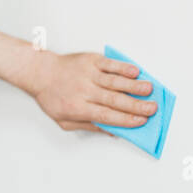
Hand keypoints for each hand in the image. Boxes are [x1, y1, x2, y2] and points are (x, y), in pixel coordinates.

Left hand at [26, 51, 156, 133]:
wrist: (40, 72)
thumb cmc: (52, 97)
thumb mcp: (64, 120)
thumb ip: (88, 126)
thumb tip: (112, 131)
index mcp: (77, 107)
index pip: (106, 116)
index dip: (125, 119)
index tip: (141, 122)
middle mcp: (84, 90)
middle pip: (114, 100)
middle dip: (136, 105)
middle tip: (152, 109)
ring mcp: (87, 74)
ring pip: (114, 81)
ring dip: (134, 85)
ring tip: (150, 90)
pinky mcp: (90, 60)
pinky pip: (109, 64)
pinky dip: (123, 67)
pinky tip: (135, 71)